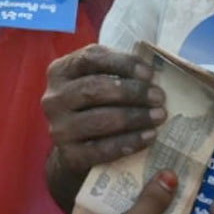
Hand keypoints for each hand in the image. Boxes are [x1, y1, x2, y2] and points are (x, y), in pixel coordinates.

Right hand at [42, 44, 165, 176]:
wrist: (75, 150)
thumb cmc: (93, 107)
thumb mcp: (97, 81)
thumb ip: (115, 71)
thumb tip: (150, 75)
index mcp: (60, 71)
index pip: (90, 58)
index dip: (122, 63)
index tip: (149, 73)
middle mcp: (54, 98)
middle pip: (94, 88)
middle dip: (132, 92)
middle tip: (159, 97)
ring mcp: (59, 128)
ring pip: (99, 119)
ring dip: (134, 117)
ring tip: (158, 117)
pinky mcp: (69, 155)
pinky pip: (102, 149)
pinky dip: (128, 142)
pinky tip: (148, 137)